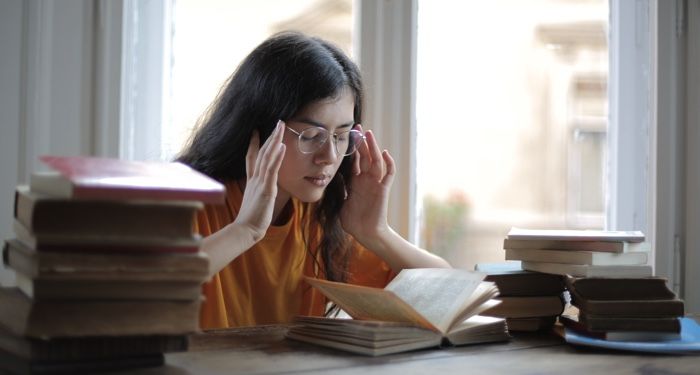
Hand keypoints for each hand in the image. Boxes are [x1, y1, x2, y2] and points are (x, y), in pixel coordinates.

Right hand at [234, 120, 285, 241]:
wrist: (245, 230)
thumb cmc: (251, 219)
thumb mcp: (255, 201)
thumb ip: (258, 192)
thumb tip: (262, 190)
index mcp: (252, 180)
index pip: (252, 157)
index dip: (254, 143)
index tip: (256, 131)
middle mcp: (255, 178)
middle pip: (262, 152)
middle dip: (270, 136)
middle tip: (277, 122)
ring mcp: (260, 182)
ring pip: (267, 157)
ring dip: (274, 141)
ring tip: (281, 127)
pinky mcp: (266, 189)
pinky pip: (272, 170)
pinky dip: (277, 157)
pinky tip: (282, 146)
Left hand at [340, 125, 395, 245]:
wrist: (365, 233)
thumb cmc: (353, 220)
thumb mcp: (340, 201)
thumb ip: (337, 189)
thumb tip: (326, 178)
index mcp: (356, 181)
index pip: (355, 160)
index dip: (352, 148)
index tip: (347, 135)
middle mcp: (366, 180)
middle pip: (366, 156)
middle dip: (363, 142)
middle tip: (359, 127)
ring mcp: (375, 183)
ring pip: (376, 161)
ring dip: (373, 147)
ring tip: (369, 134)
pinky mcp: (383, 190)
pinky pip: (388, 175)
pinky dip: (389, 164)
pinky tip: (385, 153)